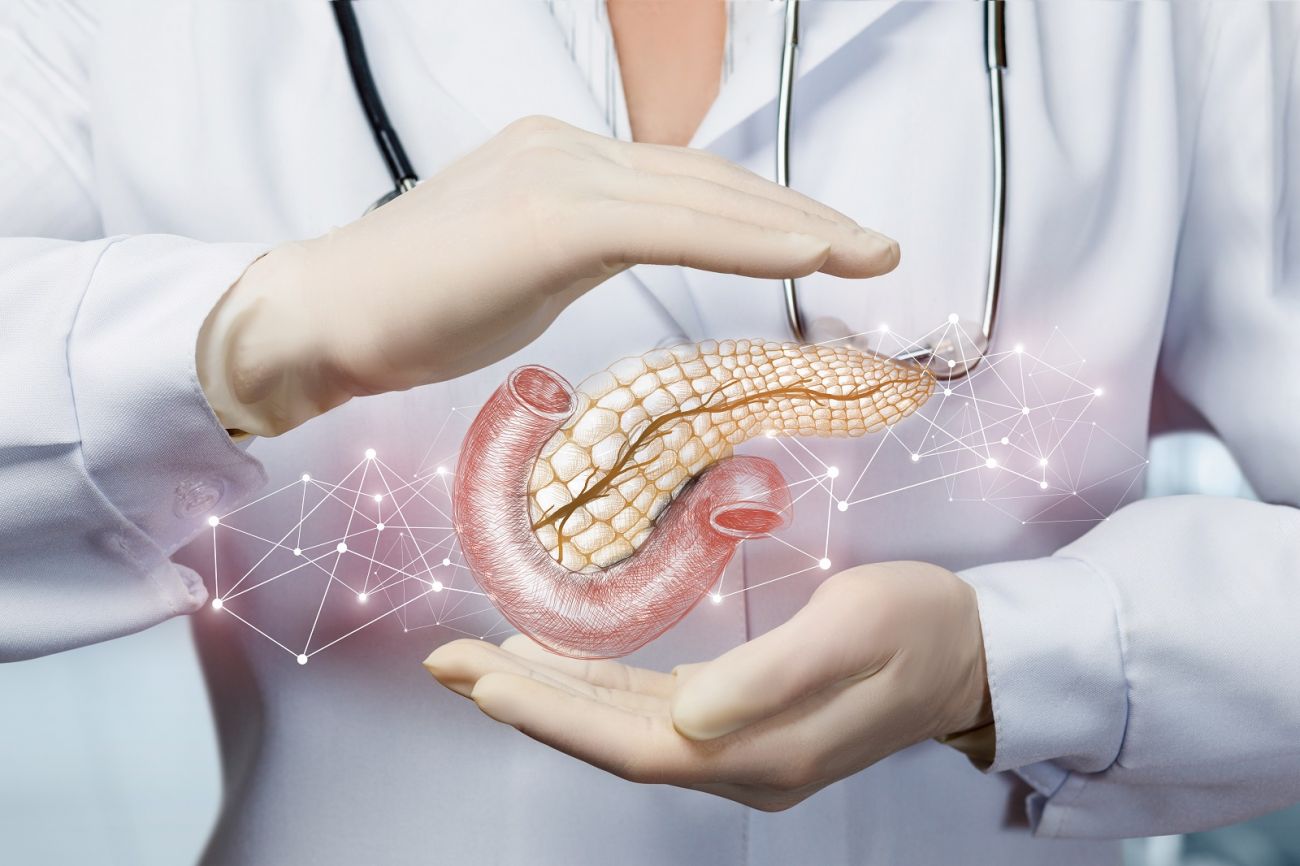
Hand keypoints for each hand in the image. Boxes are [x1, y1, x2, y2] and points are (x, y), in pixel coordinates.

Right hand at [197, 115, 899, 435]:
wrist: (322, 318)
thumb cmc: (412, 309)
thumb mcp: (522, 270)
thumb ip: (582, 250)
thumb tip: (629, 257)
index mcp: (563, 162)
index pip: (688, 186)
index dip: (766, 215)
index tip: (827, 245)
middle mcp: (569, 149)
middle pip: (712, 181)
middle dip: (804, 214)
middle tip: (877, 246)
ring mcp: (559, 173)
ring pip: (704, 198)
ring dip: (797, 227)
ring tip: (867, 254)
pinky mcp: (550, 214)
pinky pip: (670, 227)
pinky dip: (747, 243)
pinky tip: (808, 259)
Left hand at [426, 561, 990, 810]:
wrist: (973, 651)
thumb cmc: (917, 627)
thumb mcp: (847, 635)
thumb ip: (763, 680)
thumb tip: (683, 718)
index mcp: (757, 751)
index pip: (627, 743)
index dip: (548, 715)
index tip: (475, 680)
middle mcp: (736, 760)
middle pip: (607, 738)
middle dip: (523, 701)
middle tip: (445, 661)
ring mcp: (738, 744)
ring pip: (620, 724)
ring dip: (549, 694)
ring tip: (479, 661)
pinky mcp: (741, 718)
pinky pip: (649, 707)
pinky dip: (596, 686)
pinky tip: (559, 661)